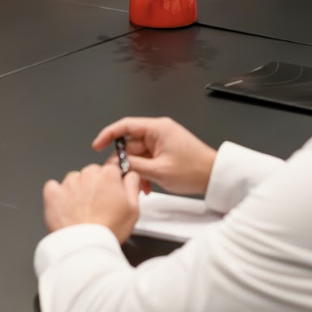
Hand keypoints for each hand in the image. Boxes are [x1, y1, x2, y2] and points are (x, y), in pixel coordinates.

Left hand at [42, 163, 141, 241]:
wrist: (85, 246)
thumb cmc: (108, 230)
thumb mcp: (133, 209)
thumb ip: (132, 185)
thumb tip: (131, 175)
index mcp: (108, 175)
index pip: (112, 168)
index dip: (113, 182)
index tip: (112, 193)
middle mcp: (87, 174)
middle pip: (92, 173)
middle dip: (95, 186)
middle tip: (98, 207)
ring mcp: (68, 183)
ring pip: (74, 180)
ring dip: (77, 190)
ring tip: (81, 211)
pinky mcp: (52, 193)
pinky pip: (53, 187)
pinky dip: (58, 195)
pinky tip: (65, 208)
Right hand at [91, 116, 216, 196]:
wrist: (214, 176)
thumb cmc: (194, 170)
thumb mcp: (159, 171)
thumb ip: (134, 166)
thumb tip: (117, 165)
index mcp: (157, 129)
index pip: (125, 125)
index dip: (108, 135)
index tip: (97, 146)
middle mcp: (159, 132)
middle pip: (130, 143)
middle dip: (125, 162)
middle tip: (120, 176)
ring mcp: (162, 142)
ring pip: (138, 154)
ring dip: (136, 170)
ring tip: (140, 185)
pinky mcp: (166, 151)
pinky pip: (148, 160)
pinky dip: (145, 172)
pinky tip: (147, 186)